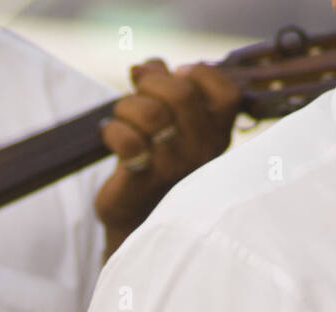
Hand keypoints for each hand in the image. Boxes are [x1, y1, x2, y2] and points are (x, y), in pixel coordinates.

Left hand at [96, 60, 240, 257]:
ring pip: (151, 114)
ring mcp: (174, 169)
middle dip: (151, 83)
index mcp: (218, 135)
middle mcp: (203, 152)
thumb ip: (162, 84)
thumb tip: (147, 66)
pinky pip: (128, 142)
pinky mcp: (143, 182)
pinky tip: (108, 135)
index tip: (175, 75)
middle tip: (136, 93)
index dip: (198, 73)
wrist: (136, 221)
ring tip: (120, 117)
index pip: (227, 92)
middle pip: (181, 93)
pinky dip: (111, 130)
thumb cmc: (156, 163)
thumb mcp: (169, 121)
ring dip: (126, 106)